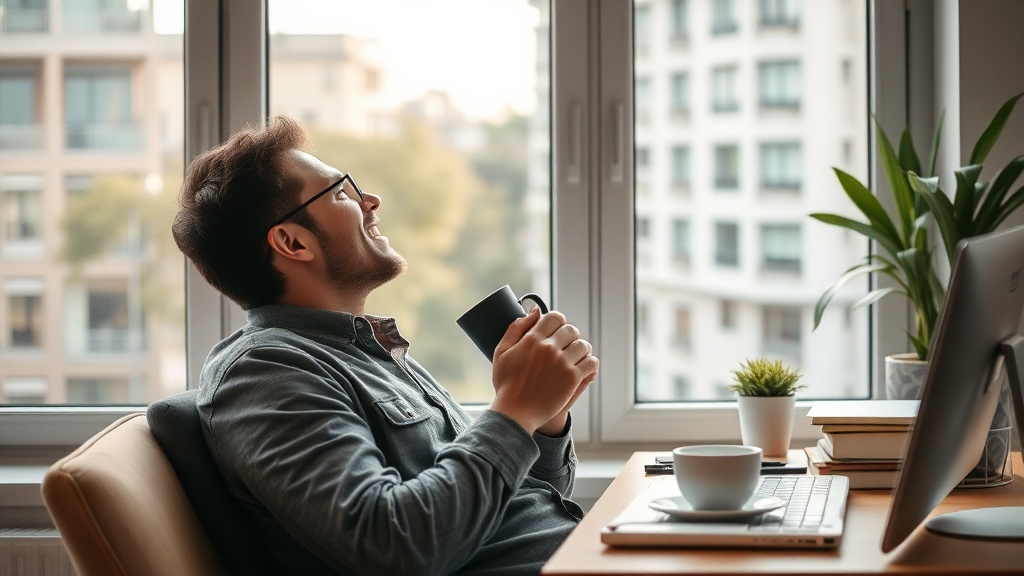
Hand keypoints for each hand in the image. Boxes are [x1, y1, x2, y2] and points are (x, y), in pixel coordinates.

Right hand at [489, 308, 599, 434]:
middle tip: (565, 346)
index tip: (556, 329)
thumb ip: (516, 328)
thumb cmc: (507, 384)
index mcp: (532, 339)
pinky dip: (590, 364)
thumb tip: (535, 311)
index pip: (555, 317)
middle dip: (569, 336)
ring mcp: (562, 363)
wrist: (515, 413)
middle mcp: (549, 348)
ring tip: (575, 357)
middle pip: (571, 330)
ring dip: (581, 349)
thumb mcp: (502, 352)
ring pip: (583, 345)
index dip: (558, 321)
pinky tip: (583, 368)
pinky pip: (591, 363)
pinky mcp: (572, 379)